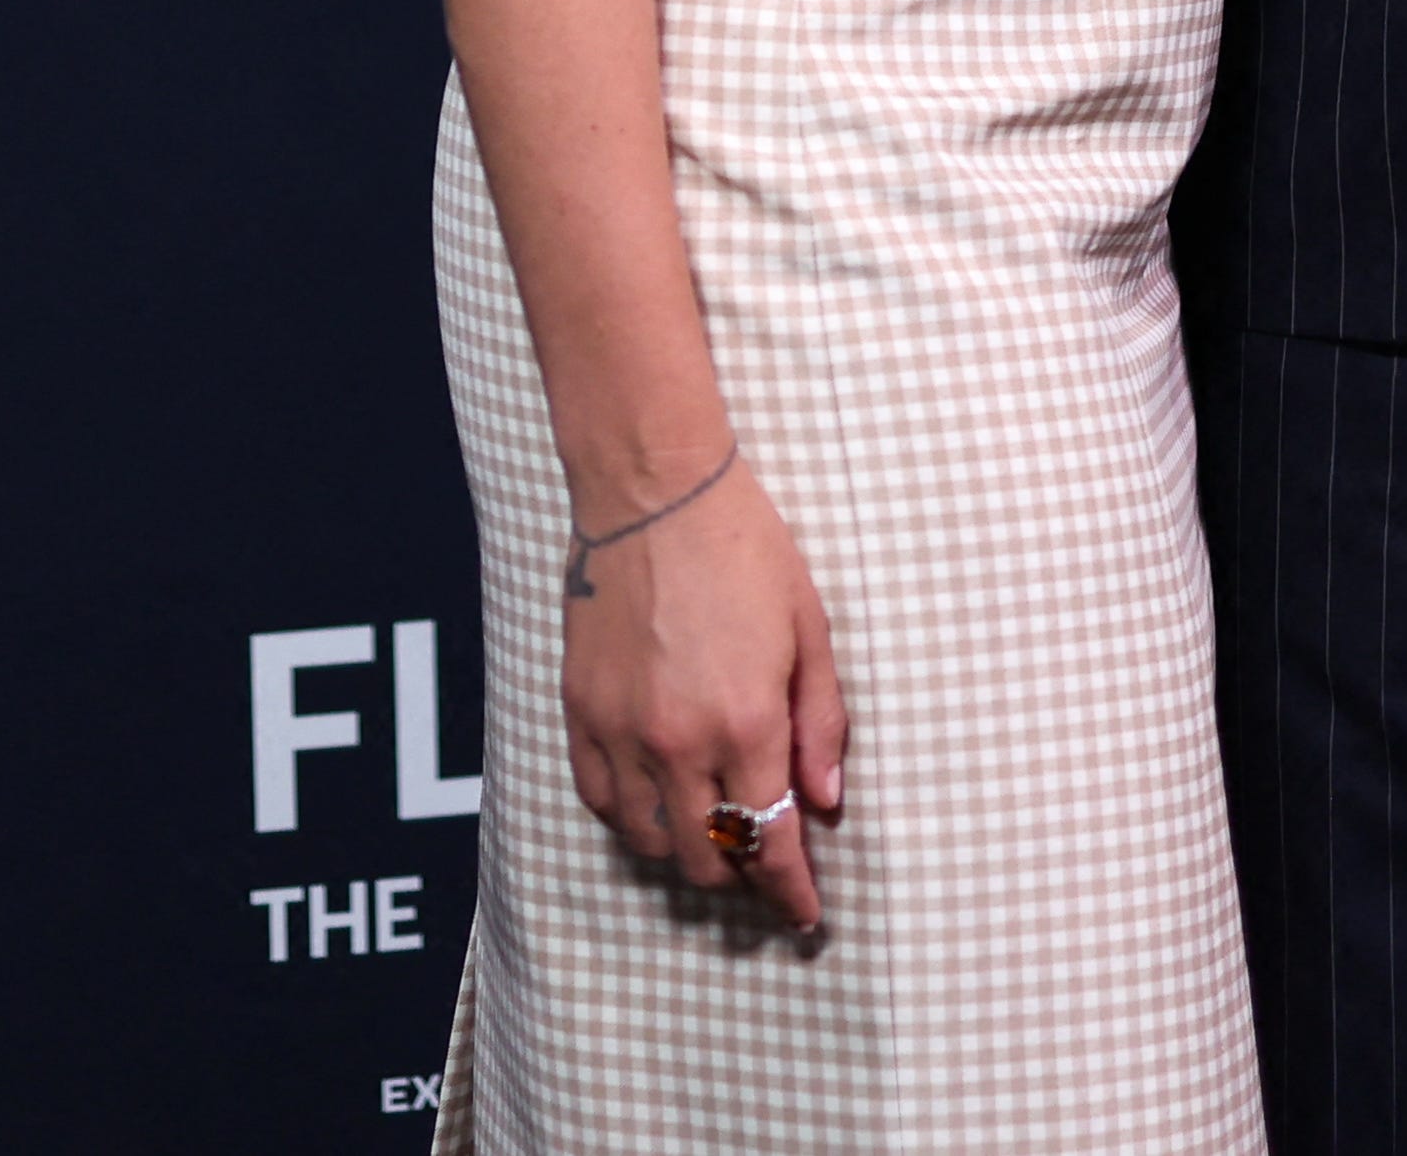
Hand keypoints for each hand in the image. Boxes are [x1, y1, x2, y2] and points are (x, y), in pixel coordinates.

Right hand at [559, 456, 847, 927]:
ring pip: (650, 841)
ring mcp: (621, 730)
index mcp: (747, 721)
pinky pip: (600, 800)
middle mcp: (679, 740)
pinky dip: (631, 820)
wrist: (654, 491)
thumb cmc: (745, 548)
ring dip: (687, 854)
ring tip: (713, 833)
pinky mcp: (580, 710)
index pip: (769, 841)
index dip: (791, 892)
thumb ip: (821, 725)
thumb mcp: (810, 631)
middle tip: (765, 866)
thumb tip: (826, 801)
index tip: (806, 914)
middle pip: (709, 859)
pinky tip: (657, 806)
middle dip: (744, 878)